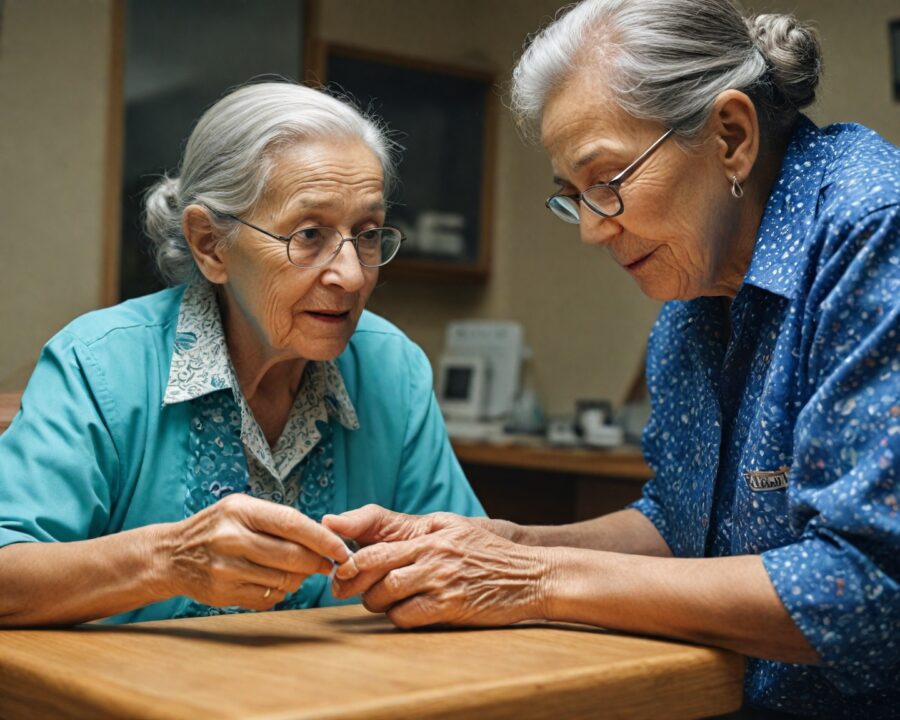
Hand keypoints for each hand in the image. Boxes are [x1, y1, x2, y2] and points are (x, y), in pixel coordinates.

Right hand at [159, 493, 349, 610]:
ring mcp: (225, 568)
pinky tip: (272, 581)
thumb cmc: (216, 528)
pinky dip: (279, 592)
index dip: (322, 538)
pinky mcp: (223, 594)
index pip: (292, 523)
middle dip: (316, 562)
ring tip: (294, 571)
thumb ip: (278, 520)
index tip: (342, 549)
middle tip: (325, 564)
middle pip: (292, 556)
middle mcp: (231, 538)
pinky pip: (267, 598)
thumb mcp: (241, 509)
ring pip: (283, 580)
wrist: (170, 555)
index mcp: (240, 510)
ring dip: (298, 579)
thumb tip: (324, 538)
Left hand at [326, 509, 548, 627]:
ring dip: (375, 602)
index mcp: (430, 533)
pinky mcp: (451, 607)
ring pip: (386, 593)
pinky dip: (398, 618)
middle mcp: (433, 554)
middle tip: (344, 589)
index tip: (340, 568)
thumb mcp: (452, 526)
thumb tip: (369, 528)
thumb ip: (413, 528)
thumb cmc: (487, 551)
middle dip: (351, 580)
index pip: (377, 541)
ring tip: (381, 602)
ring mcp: (442, 580)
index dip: (351, 557)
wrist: (531, 576)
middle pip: (374, 566)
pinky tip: (405, 613)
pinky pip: (407, 616)